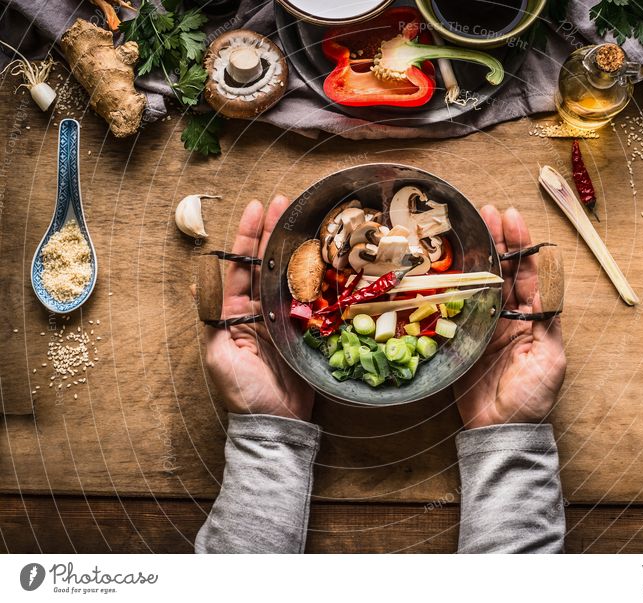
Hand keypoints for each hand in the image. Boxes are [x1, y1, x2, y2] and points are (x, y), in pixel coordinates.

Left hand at [205, 197, 313, 420]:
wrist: (277, 422)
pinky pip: (311, 297)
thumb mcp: (217, 357)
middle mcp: (258, 309)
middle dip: (273, 231)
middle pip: (265, 263)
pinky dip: (317, 276)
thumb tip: (198, 284)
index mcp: (233, 312)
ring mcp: (283, 318)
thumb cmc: (243, 392)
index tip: (256, 207)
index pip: (238, 266)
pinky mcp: (305, 329)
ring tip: (306, 218)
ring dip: (295, 247)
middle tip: (284, 201)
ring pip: (288, 274)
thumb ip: (211, 321)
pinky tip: (325, 255)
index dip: (247, 236)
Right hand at [453, 205, 565, 428]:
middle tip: (486, 211)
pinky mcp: (464, 337)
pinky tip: (446, 263)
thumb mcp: (549, 360)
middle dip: (498, 239)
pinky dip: (453, 283)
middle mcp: (510, 315)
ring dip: (477, 253)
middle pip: (505, 269)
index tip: (512, 217)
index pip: (531, 272)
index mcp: (535, 317)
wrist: (500, 429)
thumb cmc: (531, 397)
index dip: (522, 243)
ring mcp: (486, 324)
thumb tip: (546, 286)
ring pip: (482, 281)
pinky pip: (458, 304)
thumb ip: (547, 322)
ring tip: (468, 225)